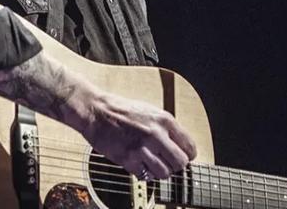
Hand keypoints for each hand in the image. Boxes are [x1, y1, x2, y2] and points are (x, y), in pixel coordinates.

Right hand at [80, 91, 196, 180]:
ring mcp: (142, 148)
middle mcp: (156, 134)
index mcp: (165, 120)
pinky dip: (144, 173)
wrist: (97, 111)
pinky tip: (139, 164)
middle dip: (175, 165)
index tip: (181, 156)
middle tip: (168, 162)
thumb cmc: (122, 110)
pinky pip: (145, 176)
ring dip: (160, 171)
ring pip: (165, 173)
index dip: (187, 155)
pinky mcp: (128, 159)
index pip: (189, 147)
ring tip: (152, 164)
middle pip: (180, 163)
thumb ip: (167, 128)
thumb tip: (180, 146)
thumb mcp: (151, 112)